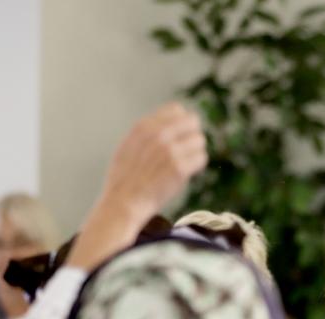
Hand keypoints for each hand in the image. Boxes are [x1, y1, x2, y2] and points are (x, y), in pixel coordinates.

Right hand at [67, 103, 207, 270]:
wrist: (124, 202)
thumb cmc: (125, 178)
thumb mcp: (129, 145)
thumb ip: (148, 133)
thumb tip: (171, 123)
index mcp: (144, 126)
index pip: (176, 109)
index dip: (182, 122)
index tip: (180, 135)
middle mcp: (158, 135)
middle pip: (193, 122)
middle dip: (192, 135)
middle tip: (187, 149)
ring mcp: (170, 151)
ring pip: (200, 140)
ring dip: (196, 151)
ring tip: (186, 162)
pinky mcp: (180, 168)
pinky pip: (201, 158)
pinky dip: (197, 166)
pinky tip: (187, 172)